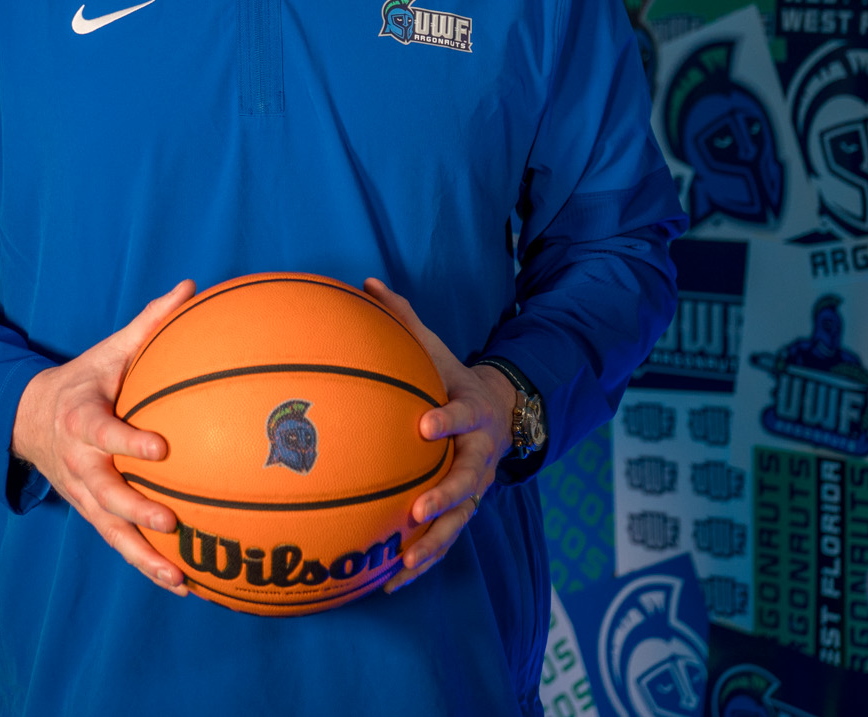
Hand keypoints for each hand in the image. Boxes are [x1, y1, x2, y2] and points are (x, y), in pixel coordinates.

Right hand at [11, 279, 196, 596]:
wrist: (29, 420)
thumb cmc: (84, 382)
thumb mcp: (109, 351)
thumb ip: (150, 323)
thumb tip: (190, 287)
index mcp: (82, 419)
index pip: (104, 432)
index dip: (129, 441)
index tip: (160, 448)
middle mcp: (80, 463)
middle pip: (105, 492)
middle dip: (135, 508)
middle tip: (169, 521)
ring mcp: (83, 495)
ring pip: (111, 530)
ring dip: (142, 556)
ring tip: (177, 577)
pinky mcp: (91, 514)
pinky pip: (118, 544)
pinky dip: (146, 566)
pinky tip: (181, 584)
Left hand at [363, 277, 517, 593]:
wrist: (501, 414)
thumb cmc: (453, 379)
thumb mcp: (435, 349)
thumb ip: (403, 320)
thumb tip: (366, 282)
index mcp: (471, 412)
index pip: (462, 416)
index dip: (447, 421)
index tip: (426, 426)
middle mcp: (479, 456)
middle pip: (468, 480)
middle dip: (445, 496)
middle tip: (419, 509)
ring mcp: (475, 488)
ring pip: (459, 521)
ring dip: (433, 543)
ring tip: (406, 562)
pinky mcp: (464, 511)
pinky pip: (444, 541)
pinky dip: (421, 563)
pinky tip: (390, 584)